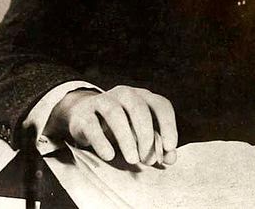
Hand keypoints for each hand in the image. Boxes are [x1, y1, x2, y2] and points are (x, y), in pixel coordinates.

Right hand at [46, 85, 177, 165]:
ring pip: (115, 114)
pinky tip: (110, 155)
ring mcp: (103, 101)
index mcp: (143, 96)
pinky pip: (92, 126)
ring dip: (126, 139)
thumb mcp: (139, 133)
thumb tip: (170, 158)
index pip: (161, 105)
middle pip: (139, 109)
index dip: (168, 125)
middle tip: (147, 159)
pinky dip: (102, 141)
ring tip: (133, 160)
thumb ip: (156, 144)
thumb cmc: (120, 126)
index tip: (169, 147)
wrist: (84, 116)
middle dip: (146, 135)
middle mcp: (125, 94)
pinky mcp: (83, 114)